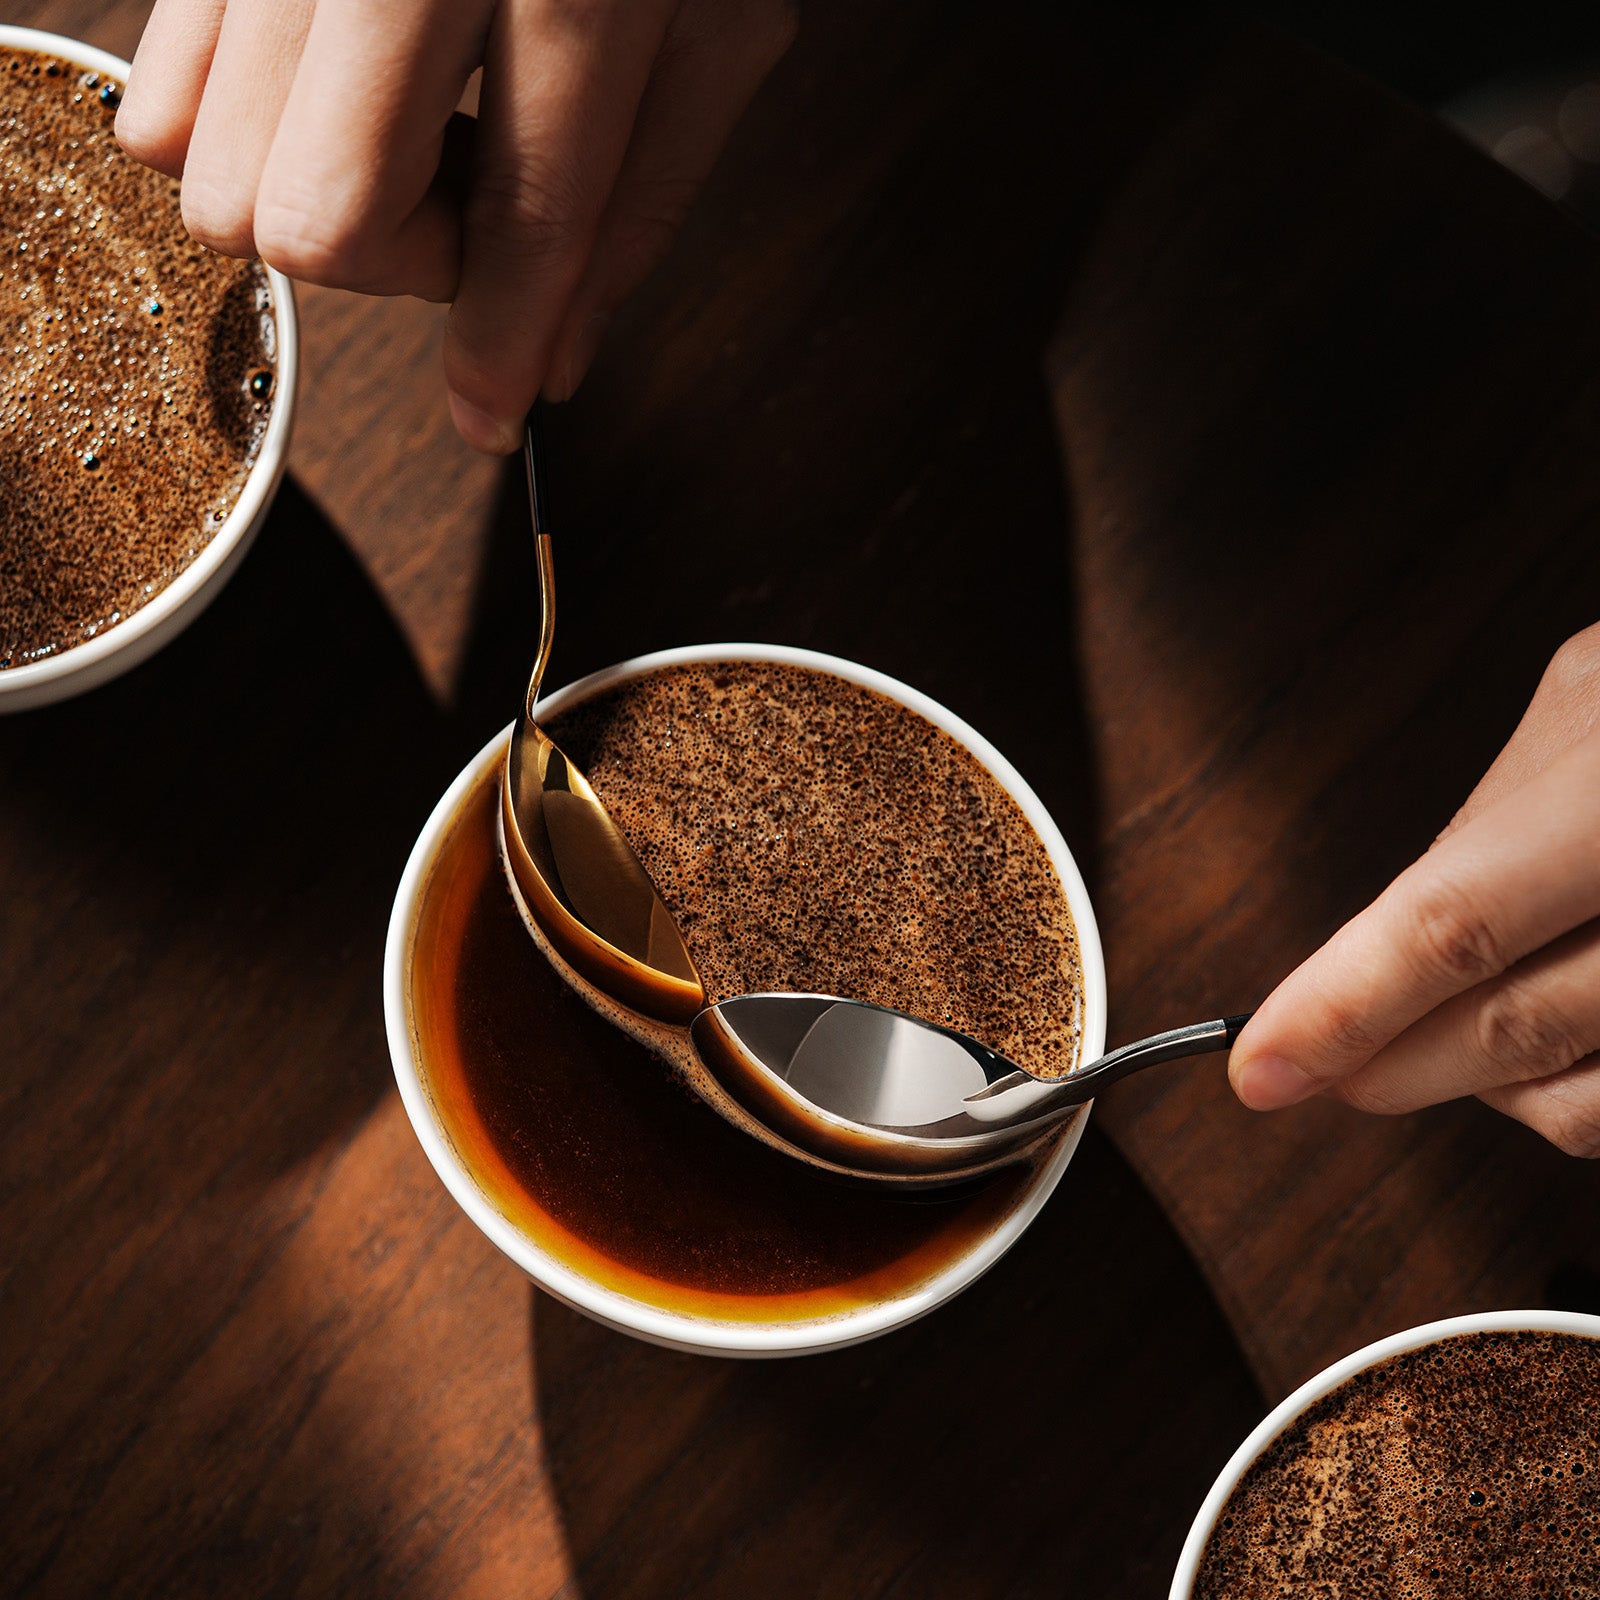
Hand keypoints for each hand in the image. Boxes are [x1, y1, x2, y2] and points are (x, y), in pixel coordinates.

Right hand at [115, 0, 794, 452]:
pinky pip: (164, 81)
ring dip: (320, 203)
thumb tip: (553, 365)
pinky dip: (237, 132)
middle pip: (316, 225)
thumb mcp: (716, 36)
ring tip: (411, 132)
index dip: (501, 349)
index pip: (521, 226)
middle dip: (398, 266)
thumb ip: (636, 214)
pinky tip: (336, 94)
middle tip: (464, 209)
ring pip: (219, 173)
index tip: (492, 414)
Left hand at [1229, 622, 1599, 1154]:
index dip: (1345, 1005)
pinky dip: (1575, 1091)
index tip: (1260, 1066)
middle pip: (1515, 1025)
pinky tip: (1557, 1041)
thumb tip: (1384, 936)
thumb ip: (1495, 816)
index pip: (1453, 920)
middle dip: (1393, 1063)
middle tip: (1316, 1070)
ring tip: (1443, 1040)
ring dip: (1490, 1089)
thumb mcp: (1593, 699)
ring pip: (1582, 1100)